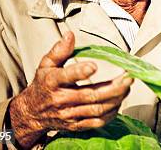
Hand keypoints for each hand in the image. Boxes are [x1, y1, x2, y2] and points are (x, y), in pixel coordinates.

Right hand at [8, 32, 132, 148]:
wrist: (32, 113)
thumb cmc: (43, 84)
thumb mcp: (46, 64)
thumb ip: (59, 50)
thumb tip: (70, 34)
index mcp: (52, 82)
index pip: (66, 76)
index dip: (80, 72)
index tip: (94, 66)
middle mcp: (61, 100)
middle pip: (90, 95)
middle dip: (113, 87)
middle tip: (128, 77)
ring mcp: (69, 115)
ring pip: (97, 109)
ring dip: (116, 99)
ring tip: (127, 87)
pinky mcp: (75, 125)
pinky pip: (96, 122)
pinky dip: (111, 113)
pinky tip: (119, 102)